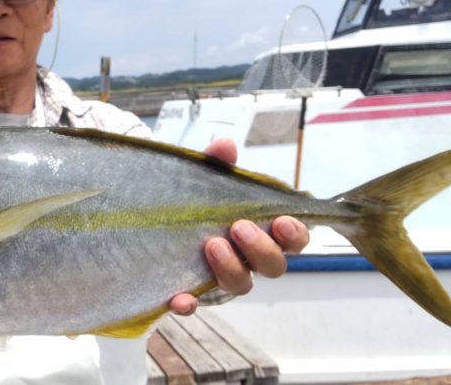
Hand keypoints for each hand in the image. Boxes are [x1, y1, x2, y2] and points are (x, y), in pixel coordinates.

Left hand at [168, 138, 309, 315]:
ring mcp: (221, 275)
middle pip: (272, 267)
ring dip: (231, 268)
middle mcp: (248, 258)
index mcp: (262, 230)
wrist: (155, 212)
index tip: (282, 221)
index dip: (294, 234)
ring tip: (212, 245)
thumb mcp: (205, 176)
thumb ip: (217, 162)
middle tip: (239, 227)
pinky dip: (189, 304)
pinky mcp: (191, 289)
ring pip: (240, 285)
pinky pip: (195, 303)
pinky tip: (179, 298)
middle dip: (261, 249)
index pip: (293, 240)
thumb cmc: (197, 196)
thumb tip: (224, 146)